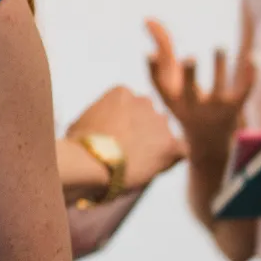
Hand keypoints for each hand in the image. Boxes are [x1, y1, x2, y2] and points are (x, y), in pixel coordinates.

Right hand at [67, 85, 187, 190]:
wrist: (91, 160)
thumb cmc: (80, 143)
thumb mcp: (84, 120)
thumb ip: (100, 116)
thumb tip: (96, 125)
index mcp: (122, 92)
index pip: (131, 104)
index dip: (124, 121)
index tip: (115, 135)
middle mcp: (145, 101)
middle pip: (149, 115)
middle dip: (142, 129)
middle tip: (129, 150)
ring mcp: (160, 122)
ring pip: (164, 132)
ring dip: (156, 144)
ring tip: (138, 163)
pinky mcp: (172, 145)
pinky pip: (181, 151)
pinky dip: (171, 160)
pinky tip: (153, 168)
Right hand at [146, 18, 253, 150]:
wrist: (208, 140)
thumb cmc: (184, 99)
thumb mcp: (169, 79)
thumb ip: (162, 47)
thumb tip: (148, 18)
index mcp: (172, 99)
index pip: (159, 85)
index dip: (153, 69)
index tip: (149, 53)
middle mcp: (193, 106)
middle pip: (190, 92)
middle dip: (189, 76)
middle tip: (190, 58)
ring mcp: (216, 108)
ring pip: (218, 89)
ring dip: (219, 68)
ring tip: (219, 47)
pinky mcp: (236, 107)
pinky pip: (244, 91)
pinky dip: (250, 76)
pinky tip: (252, 58)